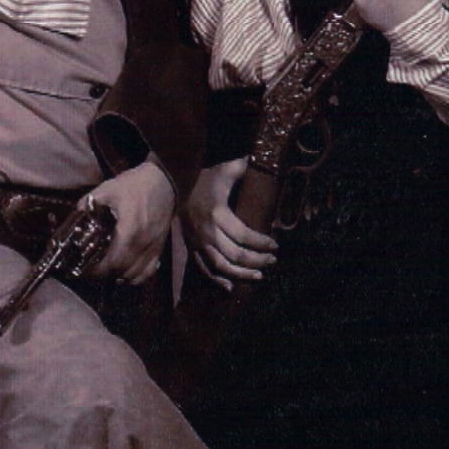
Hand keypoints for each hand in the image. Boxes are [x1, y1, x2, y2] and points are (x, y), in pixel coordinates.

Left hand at [88, 159, 175, 284]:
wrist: (165, 183)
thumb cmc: (136, 185)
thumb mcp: (108, 189)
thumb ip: (89, 203)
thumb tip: (75, 215)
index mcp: (129, 230)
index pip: (113, 261)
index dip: (98, 270)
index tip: (86, 269)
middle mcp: (143, 243)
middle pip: (123, 271)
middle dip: (105, 274)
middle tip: (92, 270)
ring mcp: (154, 247)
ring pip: (136, 275)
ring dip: (120, 276)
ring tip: (107, 270)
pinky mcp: (160, 248)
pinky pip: (149, 272)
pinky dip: (136, 277)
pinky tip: (126, 272)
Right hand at [181, 157, 276, 289]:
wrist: (173, 181)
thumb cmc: (204, 174)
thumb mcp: (225, 168)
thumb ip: (240, 167)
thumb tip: (254, 161)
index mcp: (216, 213)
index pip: (243, 235)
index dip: (261, 243)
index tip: (275, 246)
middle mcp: (206, 231)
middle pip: (234, 255)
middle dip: (256, 261)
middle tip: (272, 262)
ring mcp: (196, 241)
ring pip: (219, 266)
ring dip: (240, 274)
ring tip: (258, 276)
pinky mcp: (191, 245)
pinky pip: (203, 268)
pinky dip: (216, 280)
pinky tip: (230, 287)